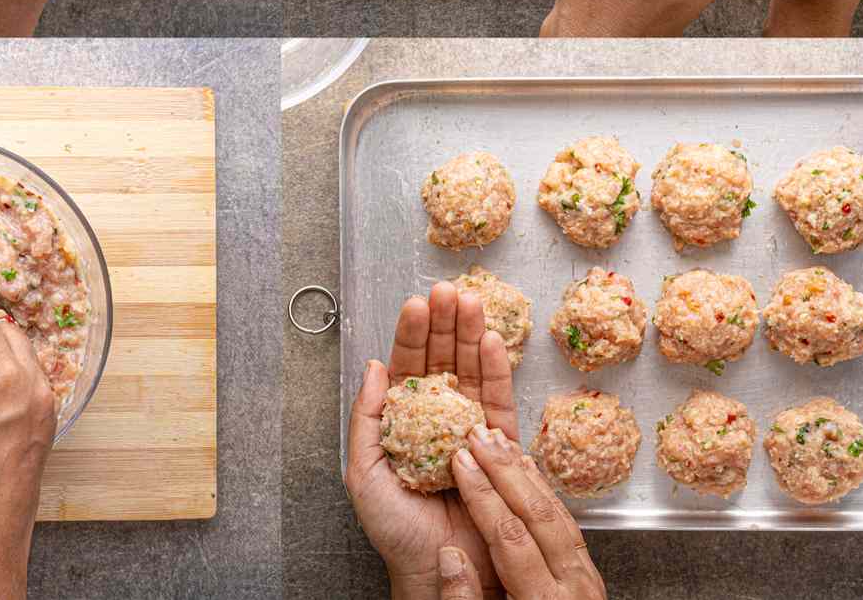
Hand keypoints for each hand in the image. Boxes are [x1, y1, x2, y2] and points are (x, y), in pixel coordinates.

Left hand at [345, 282, 517, 599]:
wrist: (434, 571)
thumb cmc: (395, 529)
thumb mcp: (363, 472)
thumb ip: (367, 419)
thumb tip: (373, 367)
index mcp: (404, 419)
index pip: (409, 366)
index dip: (412, 334)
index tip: (415, 303)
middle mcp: (438, 417)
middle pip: (443, 360)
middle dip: (445, 323)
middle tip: (448, 290)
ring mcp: (469, 428)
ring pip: (471, 372)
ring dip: (470, 335)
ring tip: (471, 302)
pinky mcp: (499, 447)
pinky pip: (499, 403)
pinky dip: (496, 371)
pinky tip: (491, 342)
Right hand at [439, 425, 604, 599]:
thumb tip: (451, 557)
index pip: (508, 535)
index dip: (481, 493)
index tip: (461, 462)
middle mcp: (571, 586)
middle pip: (536, 512)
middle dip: (503, 469)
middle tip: (478, 436)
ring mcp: (587, 579)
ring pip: (556, 511)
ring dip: (524, 473)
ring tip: (499, 443)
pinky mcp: (589, 576)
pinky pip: (567, 522)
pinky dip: (545, 491)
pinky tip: (529, 472)